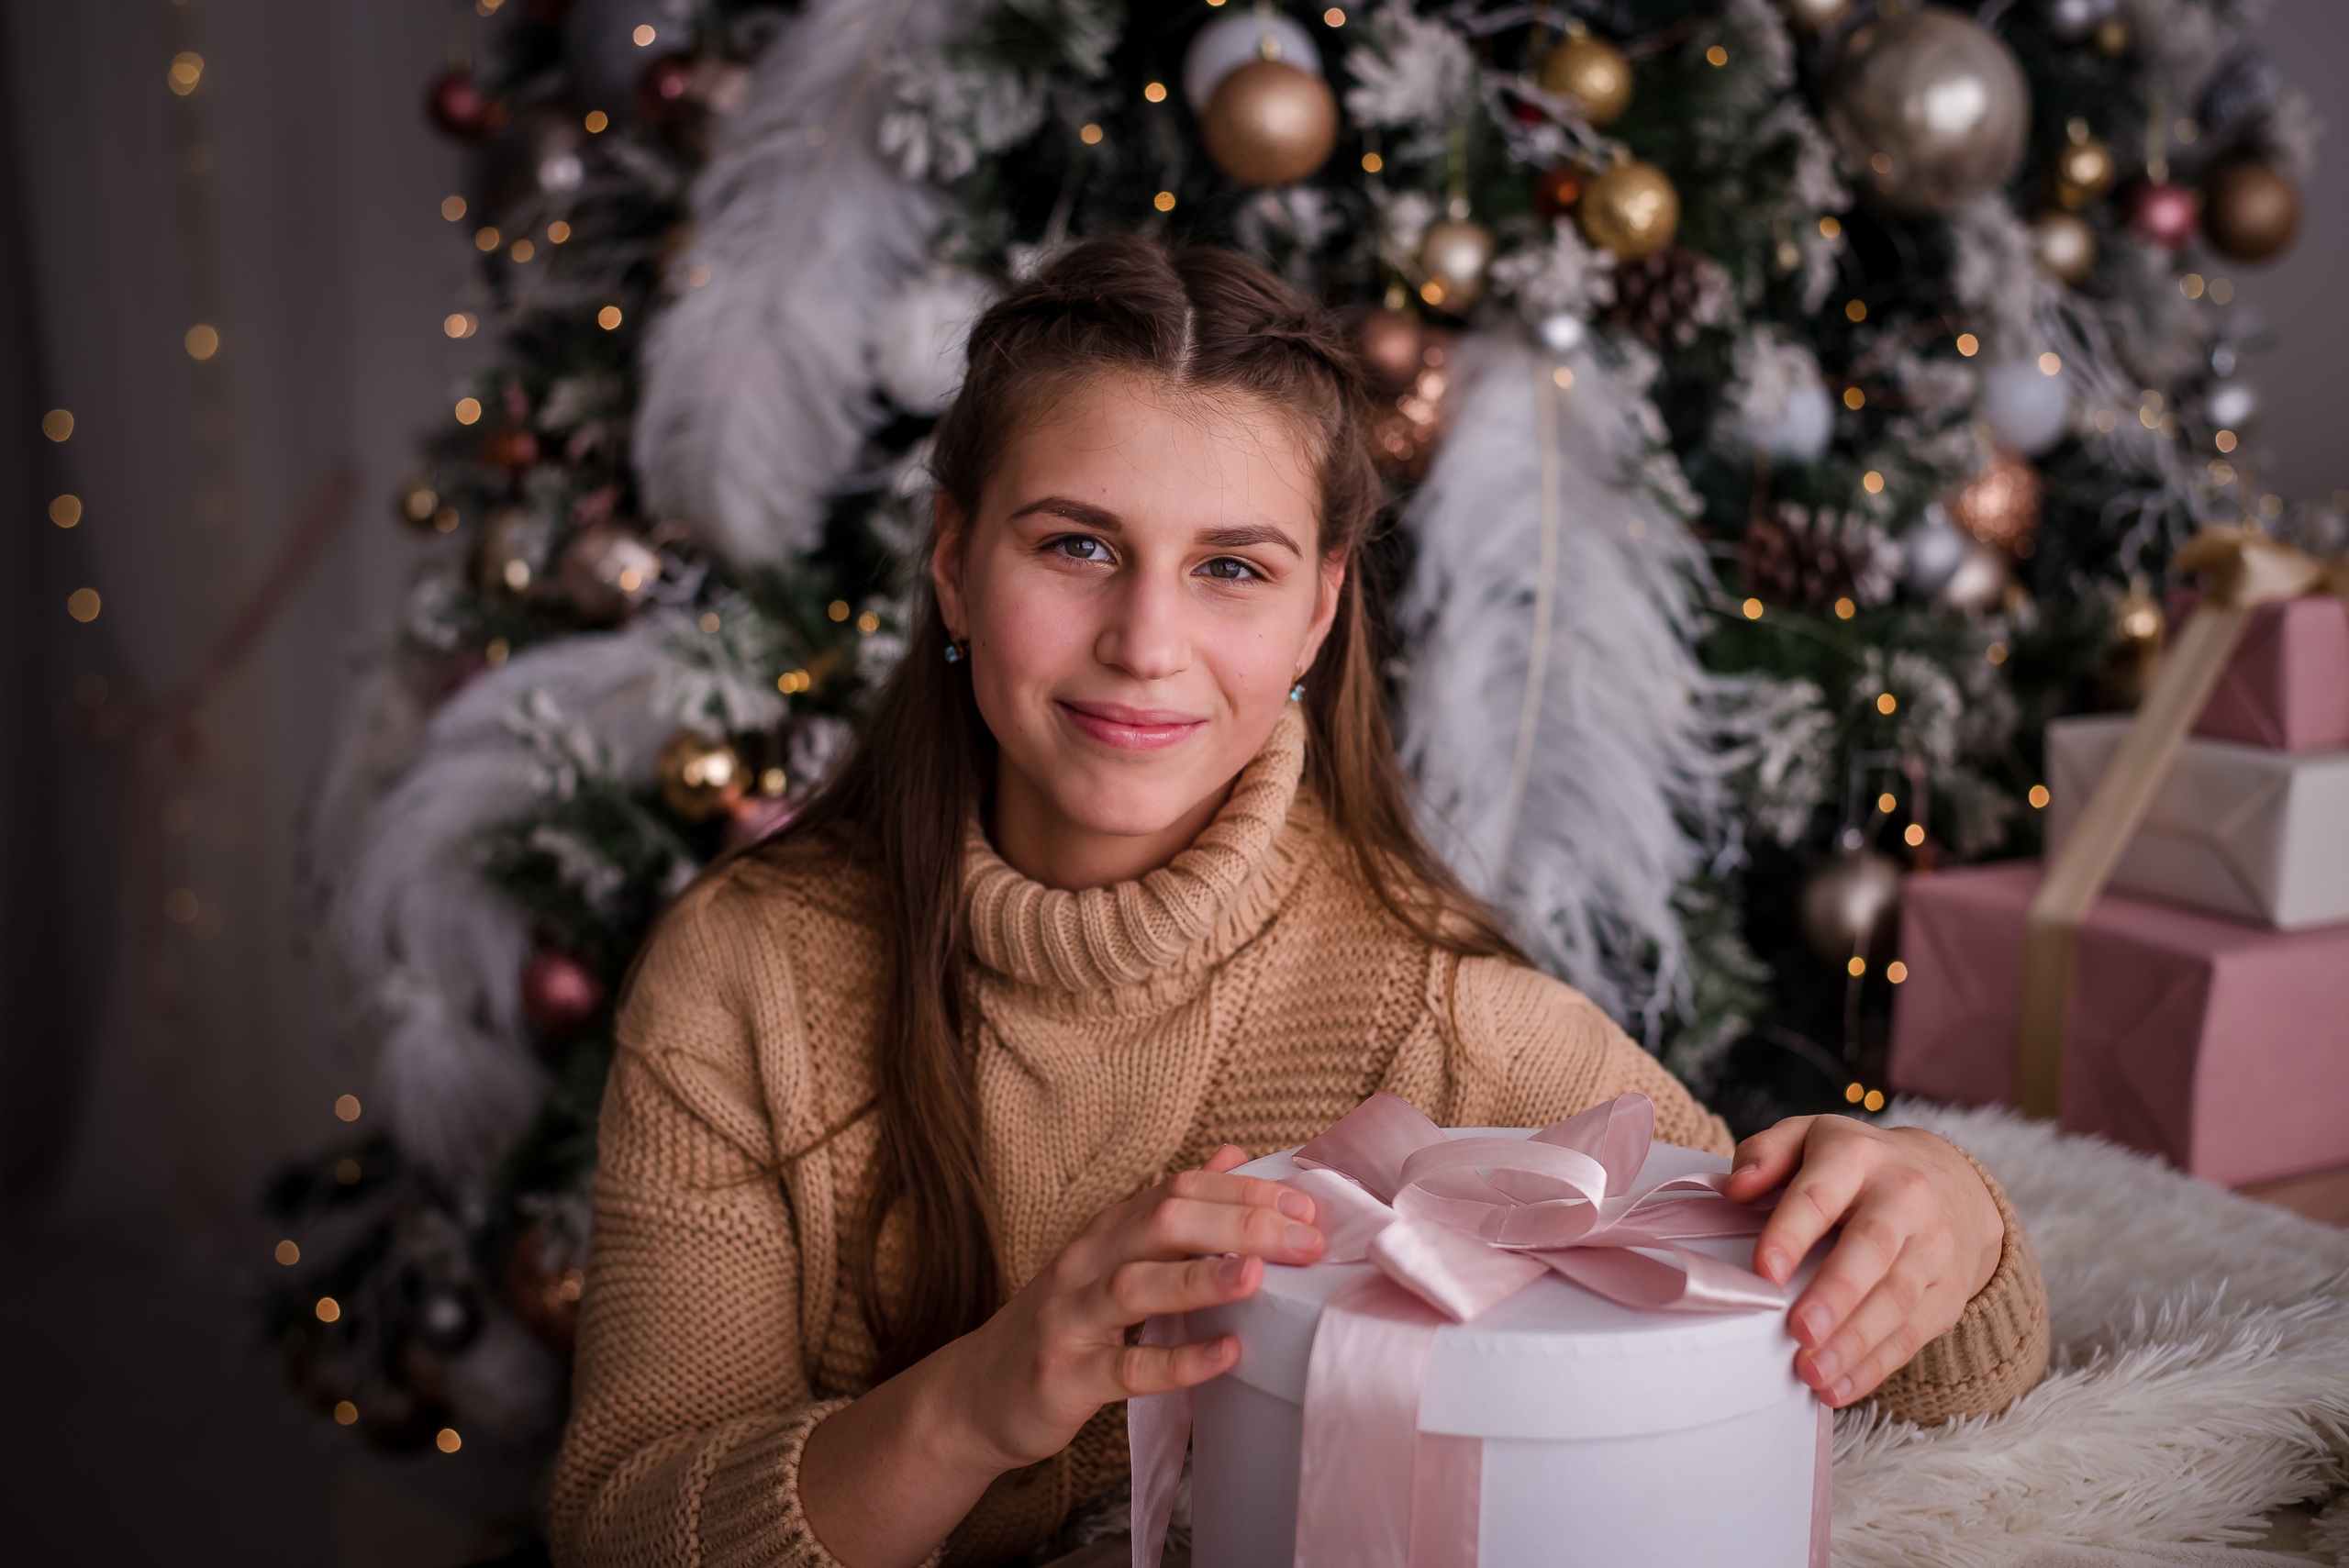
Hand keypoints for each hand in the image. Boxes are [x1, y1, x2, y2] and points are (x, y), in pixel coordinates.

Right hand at [945, 1144, 1325, 1471]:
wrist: (976, 1395)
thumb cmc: (1062, 1325)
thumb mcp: (1112, 1258)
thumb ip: (1171, 1210)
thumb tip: (1233, 1156)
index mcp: (1108, 1231)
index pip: (1180, 1189)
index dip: (1244, 1191)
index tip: (1306, 1208)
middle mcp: (1087, 1262)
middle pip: (1164, 1222)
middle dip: (1240, 1224)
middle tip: (1306, 1241)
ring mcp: (1071, 1318)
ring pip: (1137, 1286)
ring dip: (1202, 1278)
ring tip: (1258, 1276)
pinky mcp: (1065, 1377)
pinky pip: (1125, 1369)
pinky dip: (1178, 1360)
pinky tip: (1226, 1355)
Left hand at [1725, 1117, 2003, 1408]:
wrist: (1949, 1181)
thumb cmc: (1855, 1167)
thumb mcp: (1807, 1139)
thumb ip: (1765, 1155)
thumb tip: (1736, 1189)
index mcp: (1856, 1156)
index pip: (1821, 1193)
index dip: (1792, 1231)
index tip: (1764, 1271)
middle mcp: (1904, 1197)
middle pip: (1872, 1248)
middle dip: (1836, 1294)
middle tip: (1799, 1332)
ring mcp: (1935, 1245)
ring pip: (1898, 1297)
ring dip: (1855, 1341)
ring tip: (1812, 1372)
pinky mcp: (1951, 1290)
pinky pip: (1915, 1332)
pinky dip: (1876, 1365)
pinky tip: (1840, 1388)